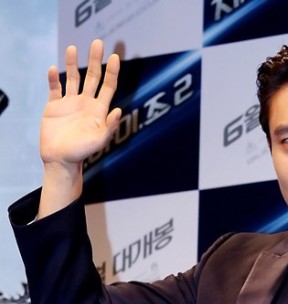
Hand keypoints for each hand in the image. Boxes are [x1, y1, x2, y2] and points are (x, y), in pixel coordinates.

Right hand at [41, 39, 120, 167]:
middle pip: (92, 77)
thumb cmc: (81, 153)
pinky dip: (53, 78)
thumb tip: (118, 110)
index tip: (114, 57)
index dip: (111, 72)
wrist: (60, 161)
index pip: (107, 86)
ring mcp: (70, 104)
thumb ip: (109, 127)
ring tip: (72, 48)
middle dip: (95, 60)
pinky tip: (53, 69)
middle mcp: (85, 104)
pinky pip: (55, 89)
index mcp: (98, 110)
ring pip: (72, 78)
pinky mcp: (54, 107)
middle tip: (97, 43)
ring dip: (72, 63)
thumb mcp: (98, 141)